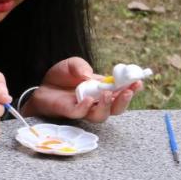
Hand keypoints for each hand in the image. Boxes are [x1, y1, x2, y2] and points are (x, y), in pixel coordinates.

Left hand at [23, 57, 140, 121]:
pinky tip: (88, 100)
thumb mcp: (72, 64)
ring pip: (101, 115)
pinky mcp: (70, 112)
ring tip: (107, 94)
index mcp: (103, 89)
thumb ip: (81, 65)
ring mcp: (84, 109)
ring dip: (107, 106)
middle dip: (125, 100)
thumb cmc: (61, 76)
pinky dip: (85, 107)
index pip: (122, 91)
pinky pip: (80, 114)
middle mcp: (97, 101)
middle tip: (128, 91)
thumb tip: (90, 74)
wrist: (41, 86)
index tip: (139, 81)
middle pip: (116, 108)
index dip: (132, 88)